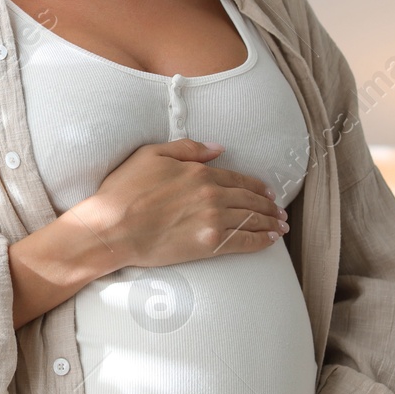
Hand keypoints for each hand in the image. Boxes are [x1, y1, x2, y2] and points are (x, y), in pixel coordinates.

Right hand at [83, 138, 287, 270]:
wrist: (113, 227)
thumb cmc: (124, 190)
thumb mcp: (151, 154)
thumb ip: (188, 149)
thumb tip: (218, 148)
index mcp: (200, 173)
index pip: (238, 179)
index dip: (256, 187)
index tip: (268, 193)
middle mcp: (212, 195)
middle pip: (250, 200)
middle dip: (269, 206)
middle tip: (280, 212)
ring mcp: (214, 221)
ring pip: (252, 219)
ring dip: (270, 223)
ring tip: (280, 226)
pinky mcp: (210, 244)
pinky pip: (245, 241)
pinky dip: (261, 240)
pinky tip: (270, 241)